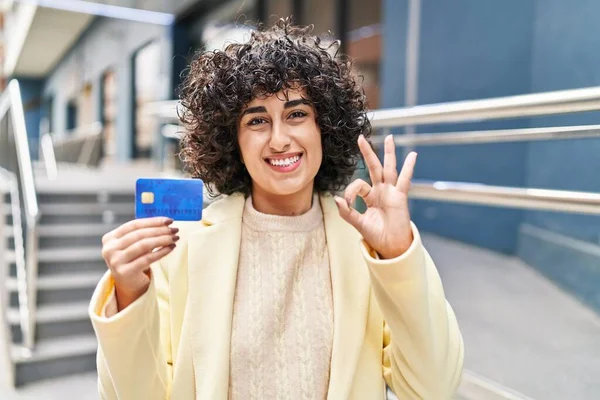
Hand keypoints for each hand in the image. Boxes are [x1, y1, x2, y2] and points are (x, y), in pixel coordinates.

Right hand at [101, 217, 178, 310]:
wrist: (128, 284)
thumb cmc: (134, 260)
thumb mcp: (133, 245)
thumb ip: (143, 233)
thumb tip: (166, 222)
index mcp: (109, 238)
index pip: (134, 225)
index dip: (153, 221)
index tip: (169, 220)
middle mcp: (109, 249)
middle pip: (140, 234)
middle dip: (160, 230)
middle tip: (175, 230)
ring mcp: (116, 261)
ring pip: (144, 245)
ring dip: (162, 240)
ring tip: (175, 238)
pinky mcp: (125, 272)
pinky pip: (147, 259)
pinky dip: (161, 252)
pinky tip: (171, 248)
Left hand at [335, 134, 416, 258]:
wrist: (390, 246)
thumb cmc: (376, 235)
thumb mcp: (358, 223)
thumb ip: (347, 212)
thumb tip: (337, 199)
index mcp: (370, 196)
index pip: (358, 185)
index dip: (350, 192)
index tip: (347, 203)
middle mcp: (381, 191)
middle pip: (373, 167)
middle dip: (368, 153)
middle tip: (361, 137)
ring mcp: (391, 192)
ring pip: (389, 169)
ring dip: (389, 153)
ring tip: (389, 138)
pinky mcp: (399, 197)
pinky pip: (404, 180)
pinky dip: (408, 168)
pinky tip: (412, 156)